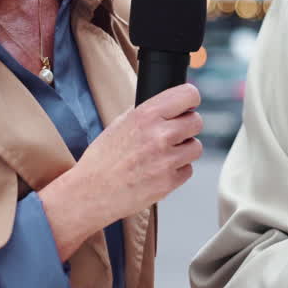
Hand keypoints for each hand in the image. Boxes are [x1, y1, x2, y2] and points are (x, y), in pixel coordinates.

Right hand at [39, 84, 202, 259]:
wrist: (91, 192)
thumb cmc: (102, 158)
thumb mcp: (120, 124)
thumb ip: (147, 113)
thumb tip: (169, 105)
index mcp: (146, 114)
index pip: (188, 95)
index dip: (190, 101)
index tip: (188, 106)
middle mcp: (159, 135)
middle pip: (196, 122)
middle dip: (187, 127)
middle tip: (173, 134)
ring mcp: (166, 160)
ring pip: (195, 147)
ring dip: (184, 150)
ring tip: (163, 155)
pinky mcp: (169, 182)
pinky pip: (188, 169)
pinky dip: (177, 170)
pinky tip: (159, 171)